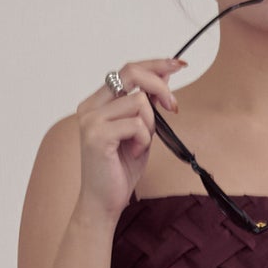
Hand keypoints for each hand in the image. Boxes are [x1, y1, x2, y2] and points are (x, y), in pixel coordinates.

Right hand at [75, 57, 186, 223]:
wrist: (103, 202)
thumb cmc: (119, 169)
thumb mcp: (140, 131)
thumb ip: (147, 105)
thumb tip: (164, 77)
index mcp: (97, 103)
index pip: (127, 70)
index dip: (155, 64)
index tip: (178, 65)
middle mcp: (90, 107)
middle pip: (132, 73)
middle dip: (160, 86)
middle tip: (173, 107)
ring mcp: (91, 120)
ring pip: (139, 102)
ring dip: (150, 126)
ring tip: (139, 145)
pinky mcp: (97, 135)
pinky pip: (136, 124)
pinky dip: (144, 140)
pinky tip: (134, 153)